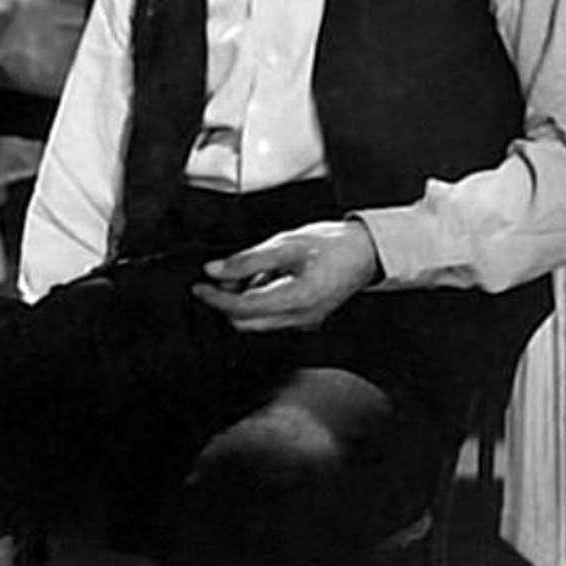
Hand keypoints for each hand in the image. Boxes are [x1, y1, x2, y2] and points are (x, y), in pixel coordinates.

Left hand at [191, 220, 378, 331]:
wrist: (367, 251)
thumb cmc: (333, 245)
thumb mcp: (286, 245)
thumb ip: (247, 260)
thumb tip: (214, 270)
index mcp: (296, 301)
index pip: (242, 309)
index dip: (215, 299)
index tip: (198, 287)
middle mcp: (300, 318)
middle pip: (246, 321)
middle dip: (229, 300)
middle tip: (226, 273)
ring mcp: (304, 320)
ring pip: (258, 319)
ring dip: (245, 298)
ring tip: (258, 268)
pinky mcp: (306, 316)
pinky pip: (273, 314)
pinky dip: (261, 297)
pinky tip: (271, 275)